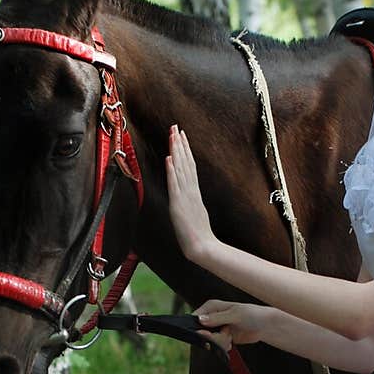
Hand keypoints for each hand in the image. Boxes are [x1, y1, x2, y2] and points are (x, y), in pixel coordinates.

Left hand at [165, 124, 215, 264]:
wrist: (203, 247)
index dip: (185, 150)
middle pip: (185, 163)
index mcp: (194, 192)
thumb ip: (191, 202)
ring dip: (176, 151)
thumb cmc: (200, 235)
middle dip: (180, 144)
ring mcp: (185, 196)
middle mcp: (190, 190)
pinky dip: (172, 171)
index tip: (181, 135)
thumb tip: (188, 195)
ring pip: (180, 169)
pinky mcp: (179, 204)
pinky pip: (175, 184)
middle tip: (176, 127)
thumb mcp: (195, 213)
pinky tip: (169, 158)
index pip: (189, 166)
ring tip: (173, 135)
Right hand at [195, 299, 265, 353]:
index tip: (207, 334)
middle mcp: (212, 317)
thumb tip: (200, 320)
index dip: (198, 328)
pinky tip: (232, 341)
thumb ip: (217, 318)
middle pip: (202, 332)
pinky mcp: (222, 337)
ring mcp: (217, 328)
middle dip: (214, 337)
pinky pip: (217, 345)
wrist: (265, 326)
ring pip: (210, 341)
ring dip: (221, 342)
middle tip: (226, 334)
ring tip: (230, 336)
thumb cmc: (253, 314)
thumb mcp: (235, 315)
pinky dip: (224, 346)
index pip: (196, 317)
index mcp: (212, 306)